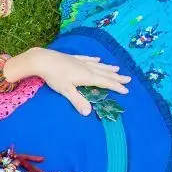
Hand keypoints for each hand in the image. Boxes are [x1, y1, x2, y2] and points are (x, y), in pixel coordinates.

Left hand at [15, 47, 130, 115]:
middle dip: (116, 78)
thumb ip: (78, 101)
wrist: (43, 59)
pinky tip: (98, 59)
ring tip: (117, 69)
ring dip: (108, 68)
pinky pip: (87, 59)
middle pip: (105, 73)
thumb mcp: (66, 90)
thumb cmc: (54, 76)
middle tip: (128, 79)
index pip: (105, 83)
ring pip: (98, 66)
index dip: (116, 87)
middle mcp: (87, 68)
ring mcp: (80, 62)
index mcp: (87, 77)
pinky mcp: (73, 58)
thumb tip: (88, 113)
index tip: (126, 90)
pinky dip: (94, 60)